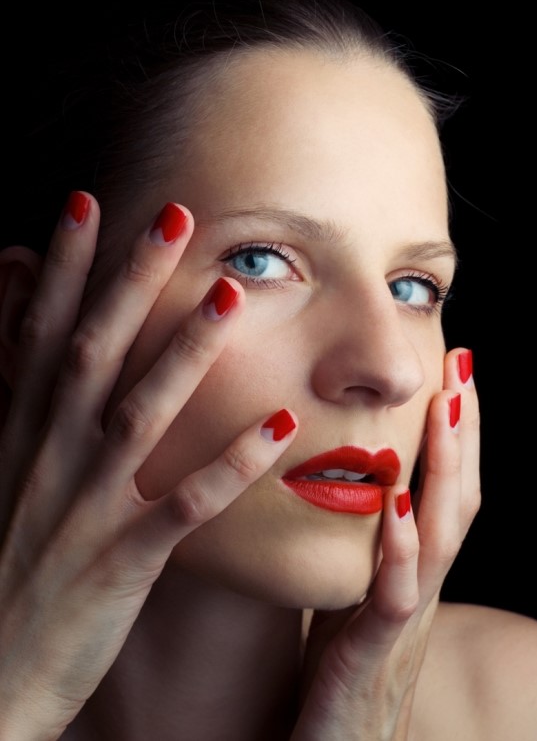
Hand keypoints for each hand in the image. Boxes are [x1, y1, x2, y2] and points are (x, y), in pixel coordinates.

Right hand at [0, 193, 297, 740]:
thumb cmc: (8, 559)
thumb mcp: (1, 467)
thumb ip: (17, 389)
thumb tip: (11, 307)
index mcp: (23, 434)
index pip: (41, 334)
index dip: (64, 267)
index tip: (89, 201)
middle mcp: (51, 458)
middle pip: (94, 355)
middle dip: (131, 283)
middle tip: (174, 216)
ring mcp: (87, 509)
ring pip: (140, 417)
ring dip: (186, 354)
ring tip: (232, 296)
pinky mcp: (123, 561)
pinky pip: (185, 507)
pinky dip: (231, 464)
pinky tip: (283, 426)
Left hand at [292, 348, 479, 740]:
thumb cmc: (338, 676)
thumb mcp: (353, 599)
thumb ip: (362, 551)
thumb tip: (355, 492)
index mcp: (412, 574)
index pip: (446, 491)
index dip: (457, 433)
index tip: (454, 370)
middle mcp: (420, 591)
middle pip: (458, 500)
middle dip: (464, 430)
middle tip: (462, 364)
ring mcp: (403, 624)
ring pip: (441, 537)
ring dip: (446, 468)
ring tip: (447, 407)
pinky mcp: (370, 659)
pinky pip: (393, 599)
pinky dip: (401, 549)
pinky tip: (399, 504)